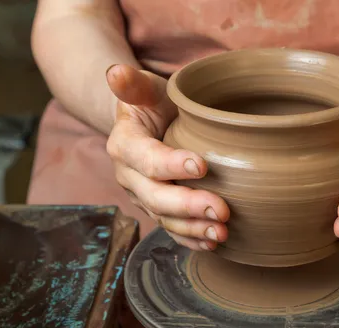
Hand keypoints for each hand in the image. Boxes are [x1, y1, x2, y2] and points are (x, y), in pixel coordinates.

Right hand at [106, 65, 229, 250]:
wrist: (149, 125)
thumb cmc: (153, 104)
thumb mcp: (146, 89)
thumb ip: (133, 84)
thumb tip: (116, 73)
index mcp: (124, 145)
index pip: (146, 158)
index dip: (171, 165)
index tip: (202, 166)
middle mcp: (129, 176)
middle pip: (156, 196)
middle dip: (188, 206)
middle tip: (222, 210)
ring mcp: (143, 196)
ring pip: (165, 218)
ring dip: (193, 228)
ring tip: (222, 232)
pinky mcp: (158, 209)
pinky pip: (172, 228)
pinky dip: (192, 238)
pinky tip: (214, 242)